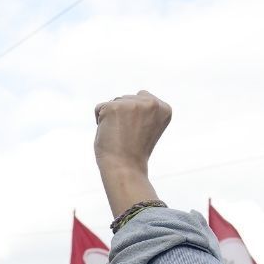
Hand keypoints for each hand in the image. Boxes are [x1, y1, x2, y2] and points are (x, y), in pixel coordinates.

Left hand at [93, 91, 169, 216]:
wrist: (125, 168)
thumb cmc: (134, 152)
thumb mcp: (147, 127)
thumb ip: (144, 111)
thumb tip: (137, 94)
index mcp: (164, 108)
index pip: (142, 98)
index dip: (134, 116)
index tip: (138, 133)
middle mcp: (151, 103)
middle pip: (127, 98)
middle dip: (122, 115)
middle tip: (127, 136)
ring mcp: (133, 104)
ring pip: (113, 102)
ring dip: (111, 117)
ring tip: (119, 135)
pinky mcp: (114, 107)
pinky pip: (99, 108)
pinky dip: (99, 121)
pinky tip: (109, 134)